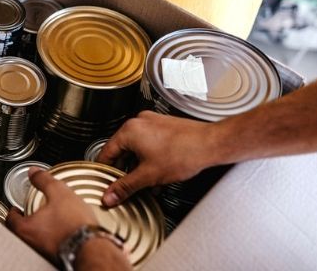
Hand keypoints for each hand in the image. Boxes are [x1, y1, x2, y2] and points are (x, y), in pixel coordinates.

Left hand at [6, 167, 97, 259]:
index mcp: (26, 229)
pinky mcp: (58, 256)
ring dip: (39, 230)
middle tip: (29, 213)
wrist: (92, 247)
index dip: (12, 212)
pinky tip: (62, 232)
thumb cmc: (74, 224)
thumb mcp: (59, 192)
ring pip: (35, 240)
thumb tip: (34, 172)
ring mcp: (44, 252)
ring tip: (47, 221)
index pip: (10, 220)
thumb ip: (44, 180)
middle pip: (21, 232)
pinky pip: (50, 246)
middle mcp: (32, 243)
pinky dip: (52, 238)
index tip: (15, 209)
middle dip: (24, 222)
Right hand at [97, 111, 216, 206]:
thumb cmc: (185, 153)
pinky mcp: (164, 126)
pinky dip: (150, 158)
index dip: (105, 171)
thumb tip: (110, 195)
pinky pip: (149, 143)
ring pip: (137, 148)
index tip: (105, 182)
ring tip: (146, 182)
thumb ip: (125, 187)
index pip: (106, 153)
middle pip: (122, 150)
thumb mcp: (148, 176)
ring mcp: (152, 122)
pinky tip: (158, 172)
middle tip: (127, 185)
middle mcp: (139, 122)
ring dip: (139, 166)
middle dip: (126, 170)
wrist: (211, 144)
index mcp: (129, 130)